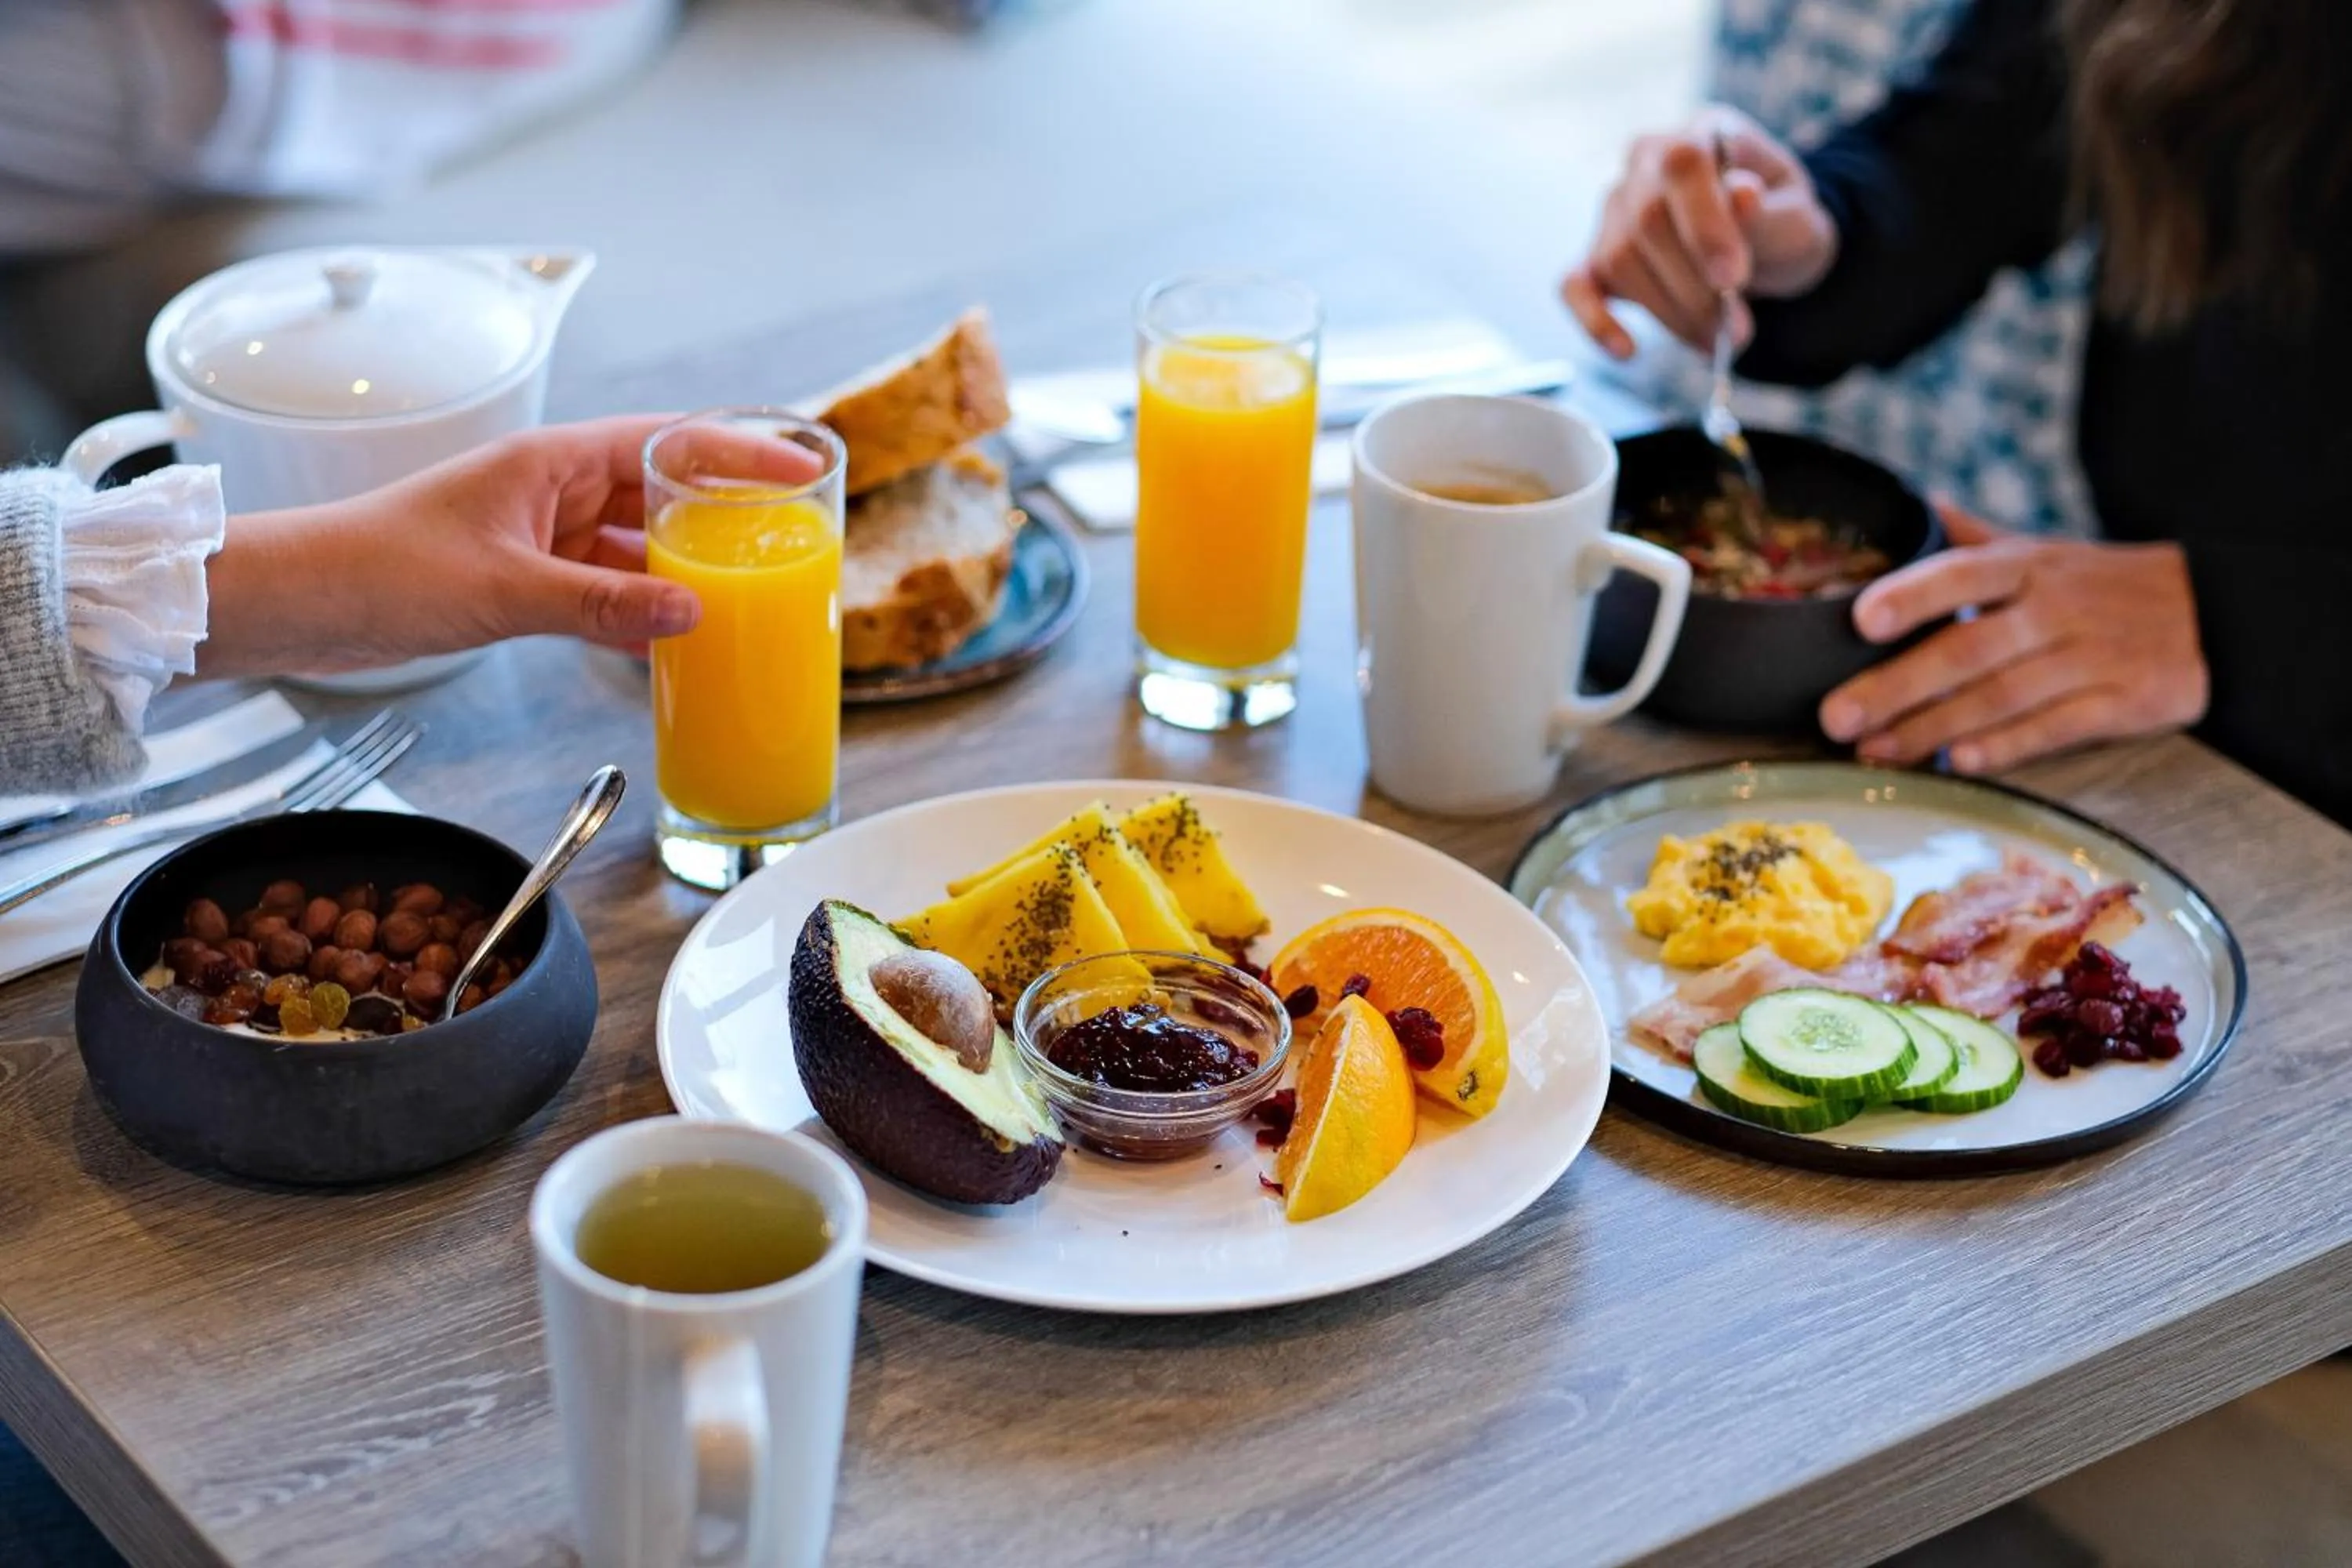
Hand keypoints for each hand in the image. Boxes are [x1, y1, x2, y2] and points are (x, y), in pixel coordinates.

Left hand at [197, 415, 823, 677]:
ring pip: (635, 547)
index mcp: (549, 461)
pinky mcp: (522, 582)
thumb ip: (600, 605)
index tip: (801, 469)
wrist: (297, 605)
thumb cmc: (376, 569)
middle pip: (662, 492)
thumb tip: (691, 612)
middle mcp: (551, 490)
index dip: (740, 453)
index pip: (668, 442)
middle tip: (795, 540)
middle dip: (726, 517)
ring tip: (750, 596)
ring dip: (685, 572)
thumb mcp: (501, 591)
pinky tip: (675, 642)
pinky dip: (639, 614)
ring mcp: (539, 537)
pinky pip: (603, 592)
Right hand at [1561, 105, 1839, 357]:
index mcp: (1698, 136)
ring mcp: (1612, 210)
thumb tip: (1741, 193)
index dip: (1703, 224)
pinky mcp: (1594, 258)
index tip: (1733, 279)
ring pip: (1619, 261)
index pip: (1683, 165)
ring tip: (1715, 342)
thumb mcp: (1798, 218)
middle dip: (1692, 288)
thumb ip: (1771, 211)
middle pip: (1646, 223)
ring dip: (1667, 313)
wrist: (1764, 246)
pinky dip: (1595, 321)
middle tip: (1736, 331)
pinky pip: (1575, 286)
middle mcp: (1644, 165)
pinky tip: (1626, 351)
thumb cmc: (1778, 224)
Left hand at [1820, 505, 2209, 773]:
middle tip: (1836, 716)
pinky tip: (1958, 762)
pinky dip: (2005, 747)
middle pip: (1967, 649)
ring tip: (1874, 750)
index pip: (1962, 574)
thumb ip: (1974, 540)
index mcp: (2029, 566)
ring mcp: (2092, 657)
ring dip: (1931, 727)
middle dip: (1896, 686)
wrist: (2216, 615)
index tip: (1860, 619)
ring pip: (2000, 696)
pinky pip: (2055, 728)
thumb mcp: (2045, 551)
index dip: (1911, 595)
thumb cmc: (2102, 585)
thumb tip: (1912, 504)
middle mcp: (2055, 609)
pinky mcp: (2125, 702)